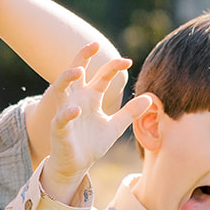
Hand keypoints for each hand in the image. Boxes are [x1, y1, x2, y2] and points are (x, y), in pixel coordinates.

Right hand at [41, 44, 153, 195]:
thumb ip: (130, 113)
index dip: (113, 66)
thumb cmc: (91, 144)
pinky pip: (61, 118)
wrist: (76, 166)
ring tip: (78, 70)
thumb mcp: (115, 127)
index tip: (127, 61)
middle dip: (82, 56)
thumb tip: (150, 98)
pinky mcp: (59, 129)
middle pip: (75, 72)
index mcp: (90, 97)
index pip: (102, 75)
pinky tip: (76, 110)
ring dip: (66, 77)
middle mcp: (76, 100)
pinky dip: (67, 113)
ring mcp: (65, 112)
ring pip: (60, 89)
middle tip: (94, 44)